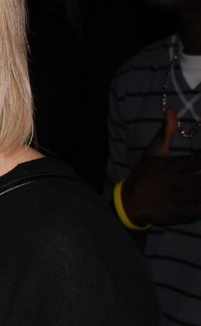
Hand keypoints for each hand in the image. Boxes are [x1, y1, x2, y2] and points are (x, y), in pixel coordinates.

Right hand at [121, 109, 200, 225]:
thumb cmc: (144, 174)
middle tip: (198, 174)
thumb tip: (171, 111)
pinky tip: (198, 197)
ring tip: (197, 183)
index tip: (199, 165)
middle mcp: (182, 183)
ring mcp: (185, 200)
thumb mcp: (153, 152)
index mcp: (176, 166)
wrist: (132, 203)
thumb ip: (166, 132)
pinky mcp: (186, 214)